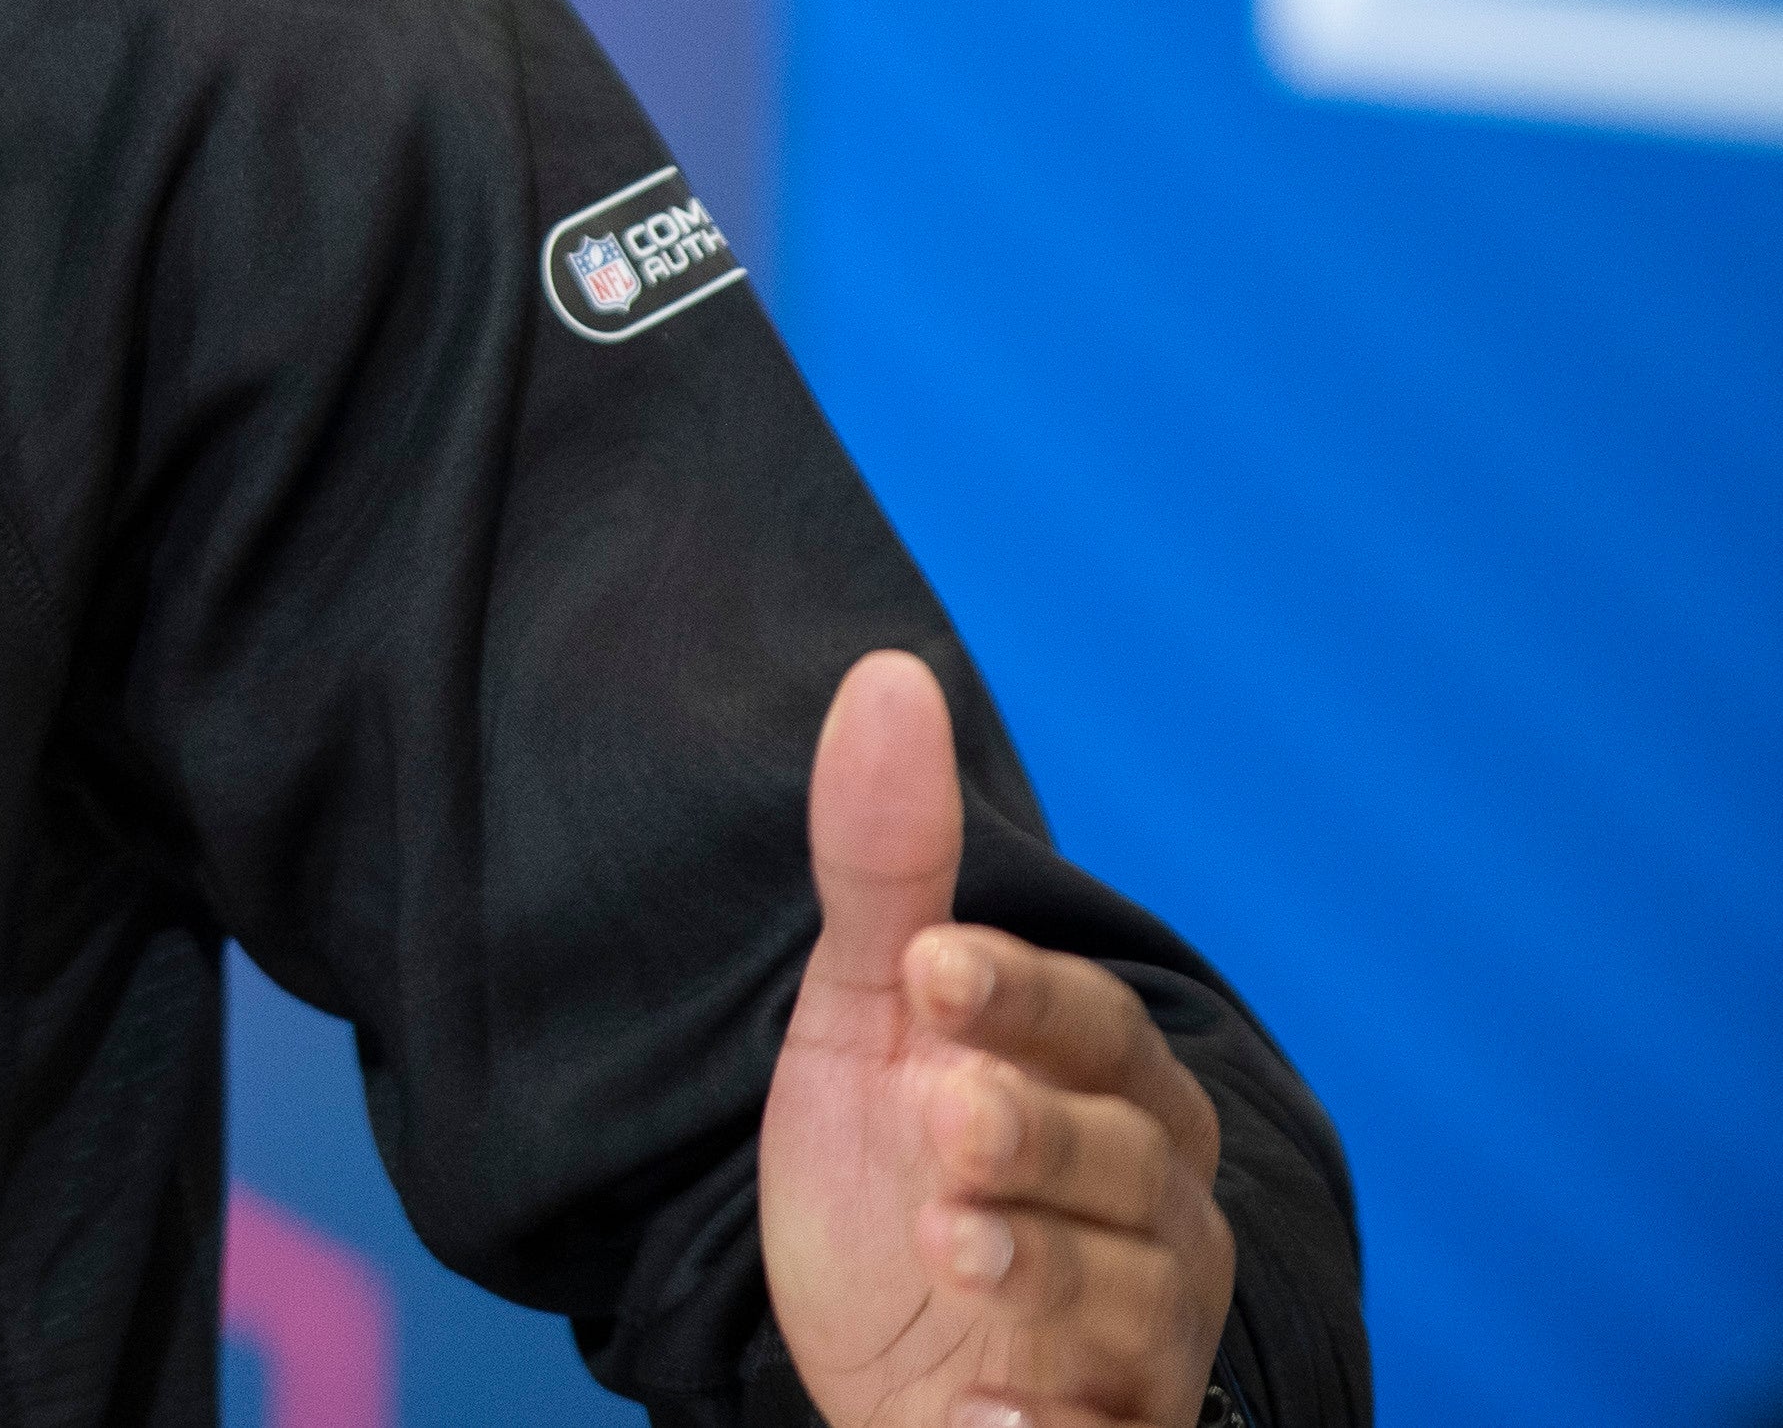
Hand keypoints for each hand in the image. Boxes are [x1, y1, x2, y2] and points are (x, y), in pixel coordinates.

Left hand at [758, 651, 1233, 1427]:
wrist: (890, 1366)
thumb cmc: (895, 1176)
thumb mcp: (869, 1020)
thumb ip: (885, 866)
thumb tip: (889, 672)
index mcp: (1110, 1092)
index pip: (1089, 1027)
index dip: (1020, 996)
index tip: (929, 966)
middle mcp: (1156, 1211)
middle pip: (1119, 1162)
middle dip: (1033, 1140)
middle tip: (944, 1120)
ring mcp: (1142, 1335)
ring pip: (1127, 1301)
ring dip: (1040, 1275)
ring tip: (951, 1248)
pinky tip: (992, 1424)